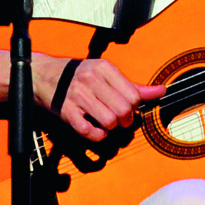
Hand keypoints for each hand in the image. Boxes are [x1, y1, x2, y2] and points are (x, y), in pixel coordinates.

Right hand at [34, 56, 166, 141]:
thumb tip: (161, 91)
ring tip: (106, 123)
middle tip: (119, 120)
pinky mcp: (66, 111)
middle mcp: (91, 80)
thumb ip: (133, 86)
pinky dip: (97, 135)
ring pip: (109, 121)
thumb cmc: (78, 76)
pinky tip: (95, 130)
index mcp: (104, 68)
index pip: (133, 95)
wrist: (43, 75)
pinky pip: (89, 131)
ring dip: (111, 128)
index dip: (134, 108)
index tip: (128, 109)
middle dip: (125, 120)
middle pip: (123, 110)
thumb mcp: (105, 74)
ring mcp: (78, 96)